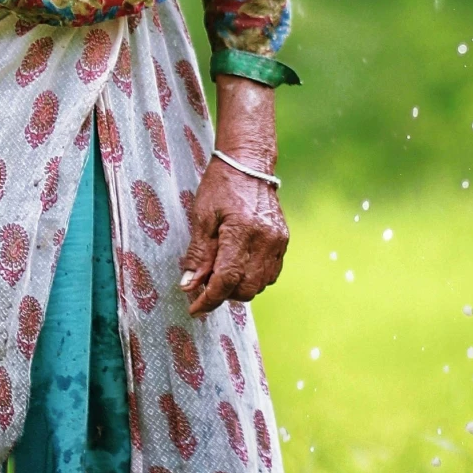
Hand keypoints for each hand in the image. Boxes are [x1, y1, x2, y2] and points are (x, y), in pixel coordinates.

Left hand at [178, 74, 287, 316]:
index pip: (226, 280)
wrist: (248, 164)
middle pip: (245, 289)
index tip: (194, 308)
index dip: (209, 299)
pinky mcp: (283, 241)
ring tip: (220, 272)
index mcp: (241, 231)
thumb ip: (198, 255)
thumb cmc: (220, 186)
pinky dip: (253, 277)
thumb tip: (189, 286)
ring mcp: (278, 242)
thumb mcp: (202, 217)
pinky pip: (270, 274)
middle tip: (204, 284)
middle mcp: (265, 240)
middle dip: (223, 294)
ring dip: (238, 287)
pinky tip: (239, 265)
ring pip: (259, 285)